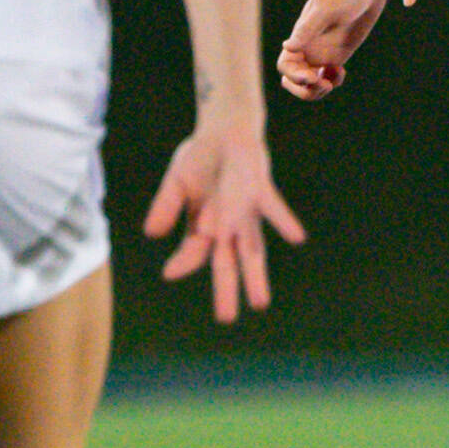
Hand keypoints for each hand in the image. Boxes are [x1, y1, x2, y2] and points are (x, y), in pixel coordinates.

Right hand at [145, 114, 307, 321]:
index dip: (184, 263)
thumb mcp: (176, 183)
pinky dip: (284, 222)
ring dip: (256, 274)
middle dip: (227, 290)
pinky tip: (297, 238)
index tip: (169, 273)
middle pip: (228, 262)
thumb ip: (166, 208)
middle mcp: (229, 224)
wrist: (223, 129)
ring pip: (252, 248)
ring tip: (260, 304)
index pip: (195, 252)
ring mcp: (246, 210)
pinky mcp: (259, 190)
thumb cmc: (201, 158)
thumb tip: (151, 234)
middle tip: (226, 318)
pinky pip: (273, 208)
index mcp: (206, 226)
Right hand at [278, 0, 391, 96]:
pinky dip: (332, 82)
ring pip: (310, 83)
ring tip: (332, 82)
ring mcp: (322, 53)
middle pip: (293, 80)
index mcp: (300, 37)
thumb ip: (307, 29)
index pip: (285, 66)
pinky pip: (328, 78)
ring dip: (318, 90)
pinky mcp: (338, 55)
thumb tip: (287, 46)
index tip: (313, 76)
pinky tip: (341, 71)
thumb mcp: (326, 11)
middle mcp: (308, 47)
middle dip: (305, 90)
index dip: (294, 77)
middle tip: (324, 85)